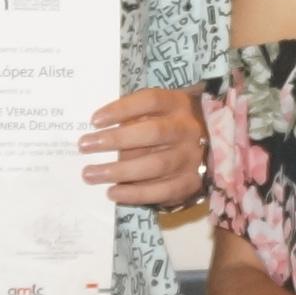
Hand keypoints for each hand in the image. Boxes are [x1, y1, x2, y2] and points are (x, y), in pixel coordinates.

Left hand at [82, 87, 206, 207]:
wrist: (211, 147)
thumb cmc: (170, 124)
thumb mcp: (159, 111)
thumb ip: (135, 117)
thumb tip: (98, 132)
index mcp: (178, 104)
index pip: (150, 101)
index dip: (121, 109)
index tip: (94, 120)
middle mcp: (188, 129)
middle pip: (153, 132)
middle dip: (115, 139)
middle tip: (84, 145)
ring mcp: (191, 157)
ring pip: (155, 165)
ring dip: (119, 170)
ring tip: (90, 173)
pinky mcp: (190, 182)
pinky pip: (161, 191)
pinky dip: (135, 193)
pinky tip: (112, 192)